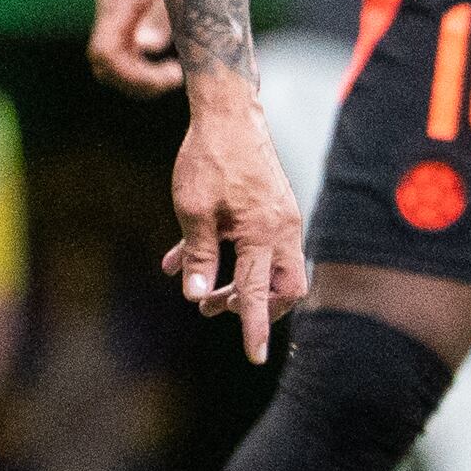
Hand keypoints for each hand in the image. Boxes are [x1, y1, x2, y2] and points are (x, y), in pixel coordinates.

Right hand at [85, 0, 180, 96]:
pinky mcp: (130, 17)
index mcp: (120, 1)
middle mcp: (113, 11)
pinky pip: (125, 55)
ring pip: (112, 65)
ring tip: (176, 74)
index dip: (135, 76)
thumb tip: (147, 46)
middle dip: (137, 83)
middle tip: (177, 78)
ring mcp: (119, 15)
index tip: (175, 75)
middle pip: (104, 66)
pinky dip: (144, 69)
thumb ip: (164, 10)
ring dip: (140, 79)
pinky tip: (172, 63)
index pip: (106, 54)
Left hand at [167, 85, 305, 363]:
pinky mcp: (274, 210)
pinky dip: (233, 259)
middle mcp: (282, 229)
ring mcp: (282, 219)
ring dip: (241, 286)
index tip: (255, 357)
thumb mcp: (194, 211)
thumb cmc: (209, 159)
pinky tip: (185, 259)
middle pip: (284, 288)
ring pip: (273, 270)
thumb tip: (197, 297)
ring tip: (202, 294)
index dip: (254, 328)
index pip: (260, 293)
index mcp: (264, 232)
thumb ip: (199, 257)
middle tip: (217, 311)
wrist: (229, 113)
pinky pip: (260, 247)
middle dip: (256, 308)